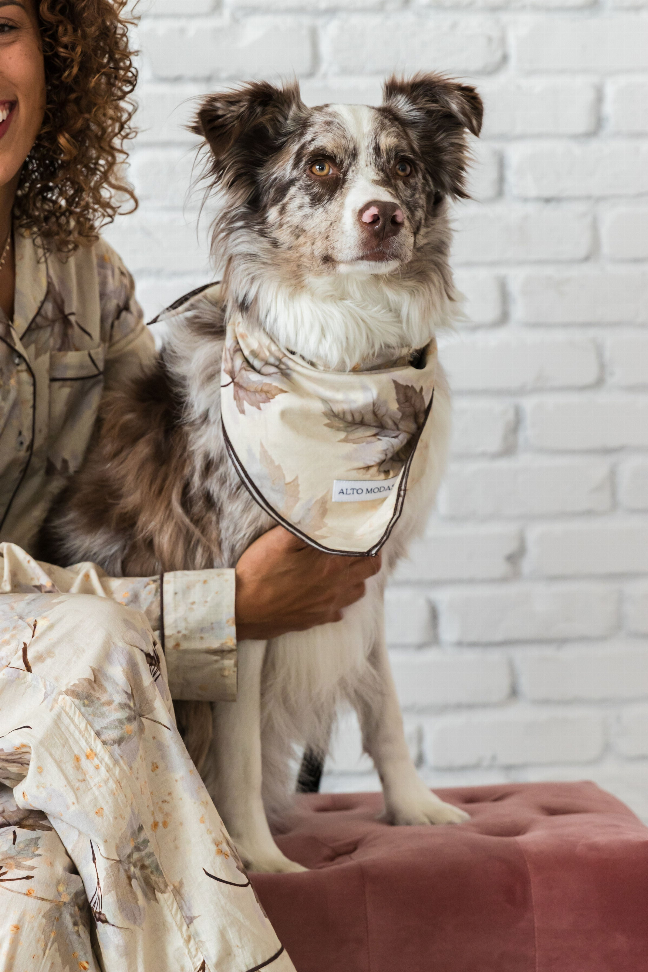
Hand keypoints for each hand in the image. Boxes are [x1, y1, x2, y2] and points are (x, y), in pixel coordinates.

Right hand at [234, 526, 381, 640]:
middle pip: (370, 570)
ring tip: (344, 566)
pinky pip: (339, 611)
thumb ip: (307, 524)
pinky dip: (339, 599)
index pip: (368, 549)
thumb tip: (326, 511)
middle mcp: (336, 587)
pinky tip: (326, 591)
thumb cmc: (259, 572)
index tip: (365, 528)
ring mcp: (327, 606)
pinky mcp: (315, 619)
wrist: (240, 610)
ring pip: (359, 591)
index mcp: (331, 564)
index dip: (370, 536)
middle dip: (369, 554)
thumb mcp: (280, 539)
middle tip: (359, 543)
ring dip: (357, 577)